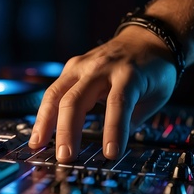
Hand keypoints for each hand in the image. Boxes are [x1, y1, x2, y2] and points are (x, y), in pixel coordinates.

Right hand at [28, 25, 177, 162]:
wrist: (145, 37)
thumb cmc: (153, 70)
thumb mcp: (155, 96)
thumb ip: (133, 120)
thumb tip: (113, 148)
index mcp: (128, 74)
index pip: (117, 103)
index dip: (113, 129)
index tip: (110, 153)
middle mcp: (100, 67)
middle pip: (76, 99)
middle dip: (68, 130)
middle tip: (65, 156)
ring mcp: (82, 65)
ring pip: (56, 93)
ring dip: (45, 121)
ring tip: (38, 145)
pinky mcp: (71, 67)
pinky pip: (54, 91)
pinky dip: (45, 113)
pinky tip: (40, 131)